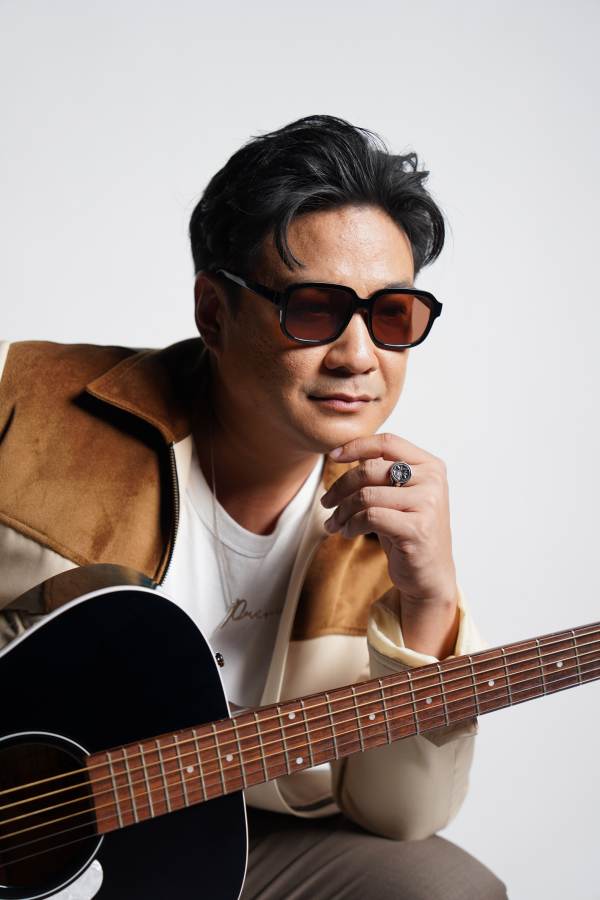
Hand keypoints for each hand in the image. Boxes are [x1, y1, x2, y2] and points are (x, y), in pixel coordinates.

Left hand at [321, 432, 457, 609]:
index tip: (333, 456)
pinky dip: (351, 524)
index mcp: (430, 466)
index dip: (356, 446)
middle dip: (340, 486)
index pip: (387, 442)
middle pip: (371, 469)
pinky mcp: (417, 529)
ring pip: (366, 495)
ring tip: (334, 523)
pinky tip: (348, 532)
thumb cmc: (409, 531)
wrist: (430, 575)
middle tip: (326, 502)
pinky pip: (370, 517)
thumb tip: (344, 452)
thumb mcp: (400, 496)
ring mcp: (427, 504)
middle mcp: (432, 481)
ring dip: (342, 511)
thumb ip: (383, 472)